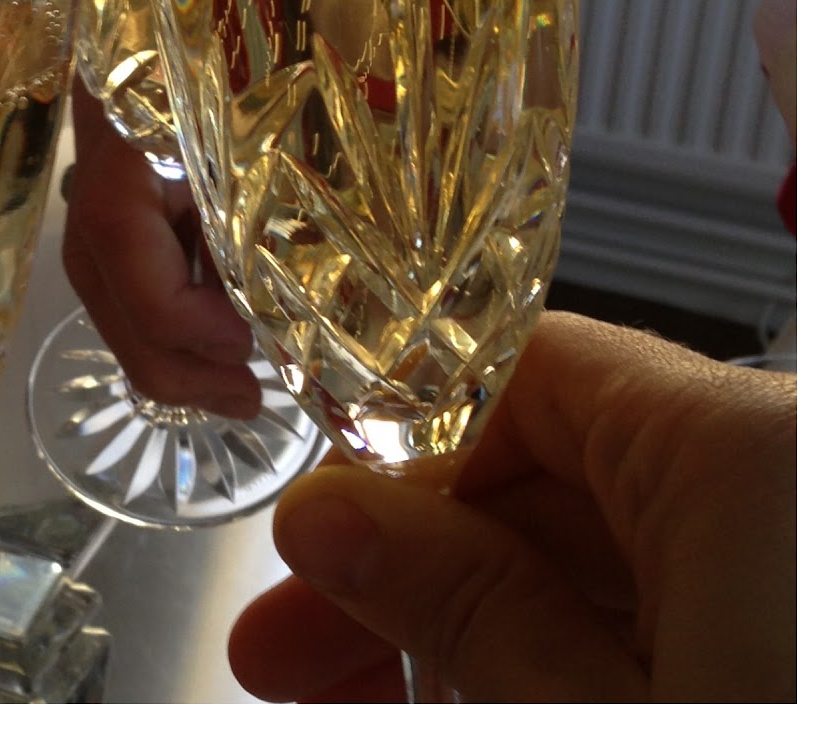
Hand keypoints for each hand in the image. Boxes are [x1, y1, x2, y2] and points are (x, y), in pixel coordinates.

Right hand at [60, 82, 259, 417]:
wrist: (128, 57)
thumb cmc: (183, 93)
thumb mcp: (221, 153)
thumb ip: (244, 229)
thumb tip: (285, 316)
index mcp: (117, 209)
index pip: (162, 312)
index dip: (219, 338)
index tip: (266, 334)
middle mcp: (89, 246)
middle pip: (142, 352)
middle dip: (208, 384)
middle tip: (264, 396)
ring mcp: (86, 260)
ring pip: (136, 350)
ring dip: (198, 367)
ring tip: (251, 366)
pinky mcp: (96, 266)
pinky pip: (136, 325)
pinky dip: (183, 339)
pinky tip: (221, 329)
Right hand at [228, 311, 795, 701]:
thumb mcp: (586, 724)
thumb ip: (456, 606)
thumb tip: (332, 518)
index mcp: (747, 453)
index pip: (530, 373)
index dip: (405, 448)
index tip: (321, 534)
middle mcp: (795, 485)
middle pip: (561, 481)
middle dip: (420, 566)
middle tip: (296, 646)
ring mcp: (810, 577)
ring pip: (613, 570)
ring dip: (484, 630)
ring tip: (350, 700)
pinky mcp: (811, 647)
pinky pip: (687, 628)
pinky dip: (580, 667)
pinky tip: (490, 702)